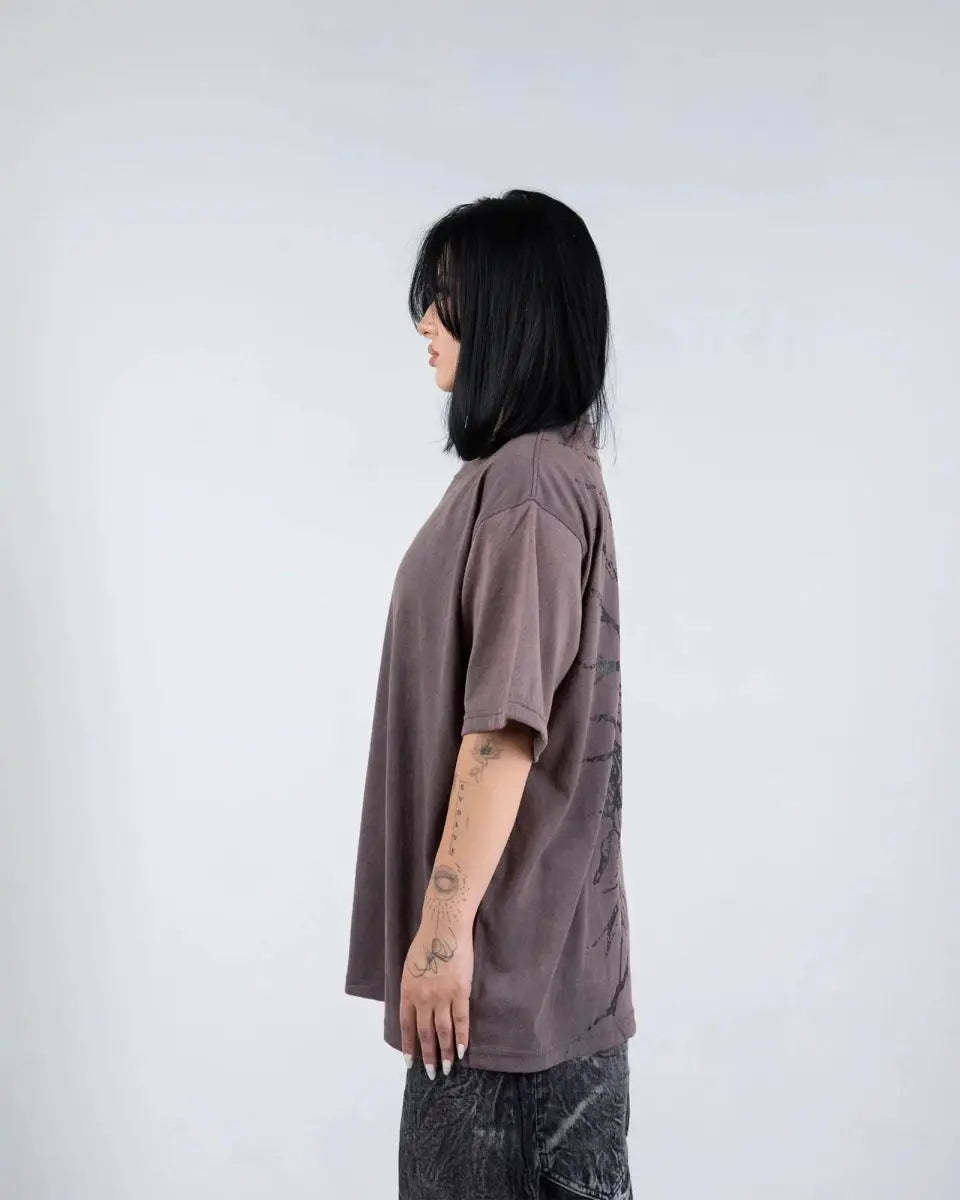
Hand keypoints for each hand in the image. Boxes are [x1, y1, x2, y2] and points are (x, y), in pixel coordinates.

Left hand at [399, 911, 472, 1077]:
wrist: (444, 927)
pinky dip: (461, 1037)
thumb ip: (412, 989)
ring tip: (446, 1068)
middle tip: (430, 1074)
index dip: (409, 1046)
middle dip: (427, 1056)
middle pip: (425, 1033)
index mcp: (407, 992)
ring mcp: (442, 996)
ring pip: (442, 1031)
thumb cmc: (425, 943)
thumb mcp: (409, 967)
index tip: (410, 1064)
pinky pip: (461, 1020)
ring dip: (444, 1053)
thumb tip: (415, 1008)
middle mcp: (423, 998)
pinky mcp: (460, 992)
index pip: (406, 1026)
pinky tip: (461, 1051)